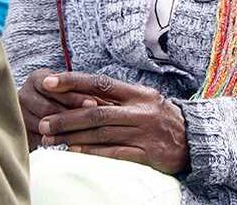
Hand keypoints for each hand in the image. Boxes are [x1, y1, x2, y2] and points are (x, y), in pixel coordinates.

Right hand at [17, 68, 101, 149]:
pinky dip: (54, 142)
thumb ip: (86, 91)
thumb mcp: (74, 90)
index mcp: (38, 79)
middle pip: (47, 108)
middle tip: (91, 121)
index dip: (75, 97)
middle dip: (71, 115)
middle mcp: (23, 94)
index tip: (94, 104)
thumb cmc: (68, 99)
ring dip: (63, 130)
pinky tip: (71, 144)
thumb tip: (105, 103)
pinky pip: (36, 139)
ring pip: (42, 125)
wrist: (42, 115)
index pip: (55, 87)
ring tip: (85, 135)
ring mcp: (18, 114)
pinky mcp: (19, 133)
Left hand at [37, 71, 188, 174]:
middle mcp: (141, 111)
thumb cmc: (161, 119)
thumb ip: (116, 99)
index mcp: (139, 94)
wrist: (195, 140)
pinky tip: (73, 151)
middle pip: (96, 111)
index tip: (48, 82)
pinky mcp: (147, 154)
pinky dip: (91, 152)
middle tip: (42, 123)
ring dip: (72, 136)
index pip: (101, 83)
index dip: (73, 81)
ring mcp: (144, 133)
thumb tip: (79, 96)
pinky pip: (114, 152)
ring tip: (49, 140)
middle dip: (65, 118)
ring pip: (101, 133)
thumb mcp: (144, 102)